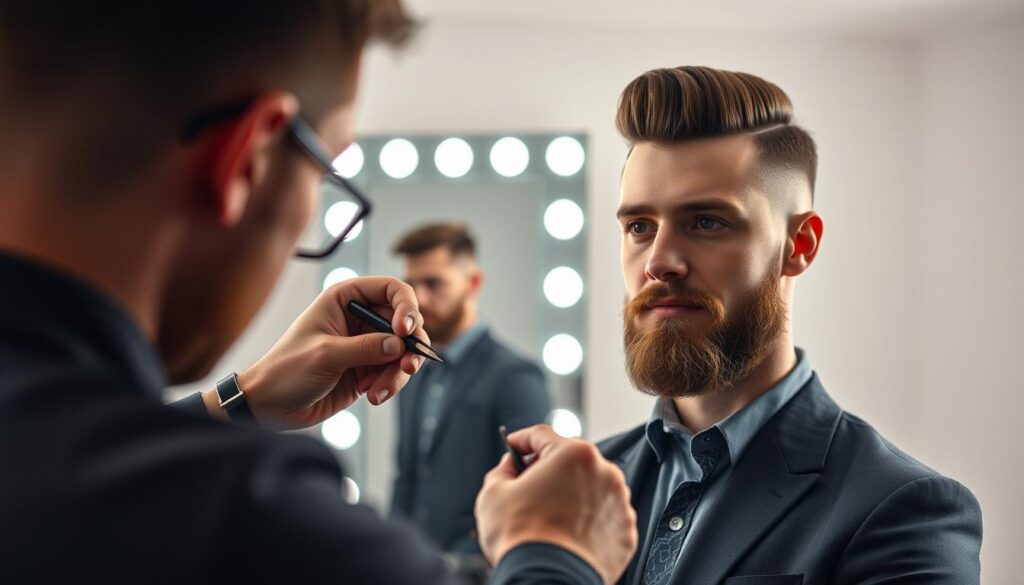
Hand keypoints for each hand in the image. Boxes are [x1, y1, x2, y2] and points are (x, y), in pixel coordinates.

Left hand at [204, 276, 428, 428]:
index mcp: (345, 298)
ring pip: (403, 351)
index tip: (404, 331)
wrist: (270, 407)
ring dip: (398, 372)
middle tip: (407, 366)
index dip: (405, 306)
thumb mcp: (326, 355)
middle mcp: (359, 317)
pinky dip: (390, 384)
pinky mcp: (369, 369)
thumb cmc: (286, 371)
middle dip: (409, 347)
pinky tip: (373, 396)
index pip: (391, 289)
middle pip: (405, 322)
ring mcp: (366, 344)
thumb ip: (365, 348)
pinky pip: (394, 372)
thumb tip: (399, 345)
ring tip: (378, 391)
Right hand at [474, 425, 637, 584]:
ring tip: (549, 517)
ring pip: (591, 489)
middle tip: (528, 486)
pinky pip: (604, 518)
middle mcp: (605, 472)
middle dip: (549, 470)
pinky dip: (589, 522)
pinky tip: (568, 534)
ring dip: (572, 495)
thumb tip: (510, 467)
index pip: (543, 435)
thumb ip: (503, 470)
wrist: (546, 580)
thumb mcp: (493, 493)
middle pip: (571, 461)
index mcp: (574, 454)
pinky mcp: (626, 533)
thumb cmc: (520, 537)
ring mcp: (620, 503)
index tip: (513, 447)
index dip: (521, 440)